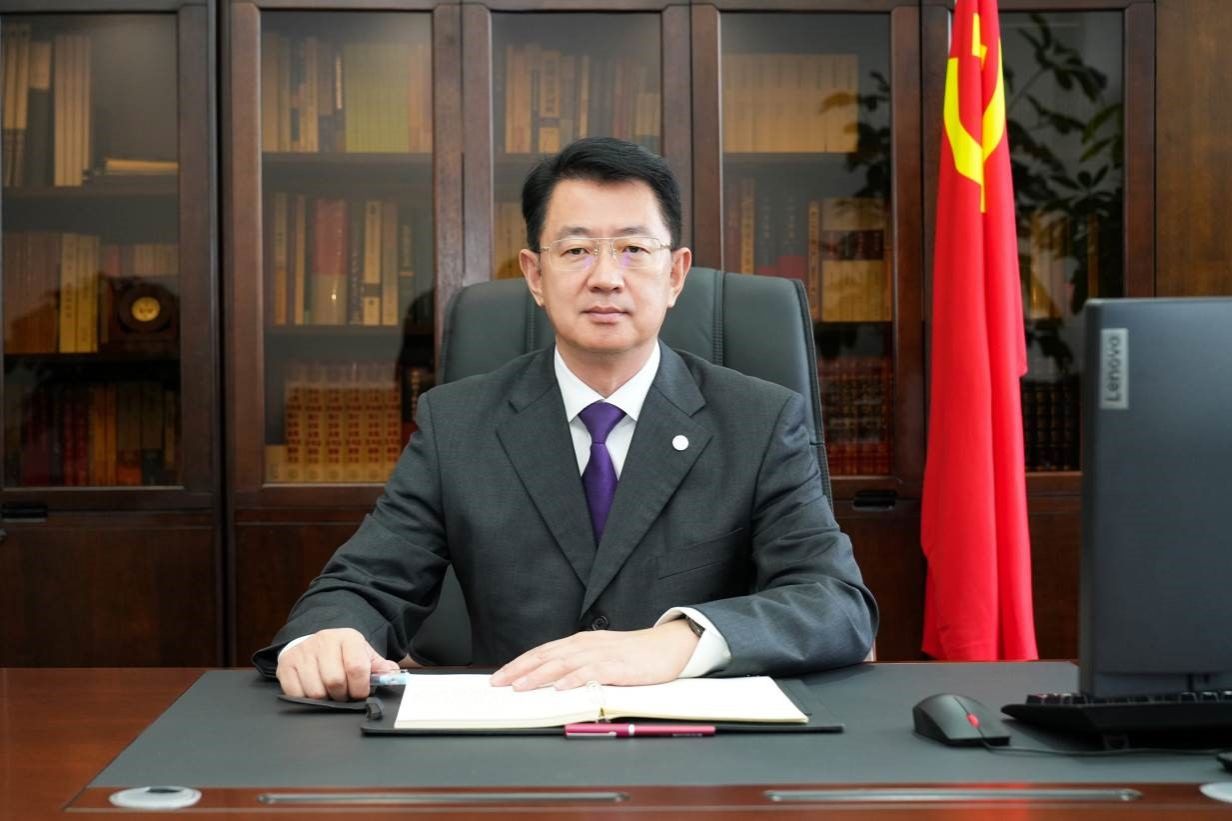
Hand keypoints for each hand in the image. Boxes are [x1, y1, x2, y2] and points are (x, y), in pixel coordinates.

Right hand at [276, 627, 400, 700]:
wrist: (315, 644)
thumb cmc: (343, 654)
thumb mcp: (364, 655)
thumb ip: (380, 667)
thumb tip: (393, 675)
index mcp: (347, 638)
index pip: (356, 667)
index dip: (360, 688)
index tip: (361, 694)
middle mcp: (323, 641)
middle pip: (334, 681)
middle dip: (342, 695)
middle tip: (344, 695)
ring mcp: (303, 652)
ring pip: (315, 691)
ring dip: (325, 699)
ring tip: (329, 693)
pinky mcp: (286, 664)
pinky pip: (295, 693)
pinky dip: (305, 699)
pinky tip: (313, 691)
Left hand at [489, 620, 698, 690]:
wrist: (669, 645)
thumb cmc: (634, 654)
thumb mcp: (600, 654)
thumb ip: (576, 664)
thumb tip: (549, 680)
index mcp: (580, 642)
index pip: (542, 652)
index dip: (519, 663)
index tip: (499, 677)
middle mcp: (587, 645)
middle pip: (547, 656)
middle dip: (521, 669)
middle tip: (499, 683)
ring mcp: (603, 654)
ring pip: (565, 663)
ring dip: (541, 675)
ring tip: (521, 686)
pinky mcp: (620, 666)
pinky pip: (594, 672)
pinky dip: (576, 679)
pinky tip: (562, 687)